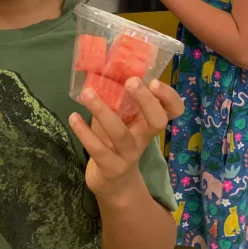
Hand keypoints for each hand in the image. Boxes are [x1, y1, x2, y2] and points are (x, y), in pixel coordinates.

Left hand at [69, 79, 182, 201]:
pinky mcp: (111, 167)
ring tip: (87, 93)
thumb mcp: (122, 119)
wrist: (114, 184)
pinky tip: (74, 117)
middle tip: (131, 81)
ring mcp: (129, 154)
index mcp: (149, 122)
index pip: (173, 110)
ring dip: (102, 111)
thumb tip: (103, 64)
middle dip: (145, 100)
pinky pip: (98, 150)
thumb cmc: (116, 141)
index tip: (154, 81)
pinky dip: (84, 132)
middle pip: (157, 121)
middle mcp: (144, 137)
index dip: (169, 96)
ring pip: (120, 133)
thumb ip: (118, 98)